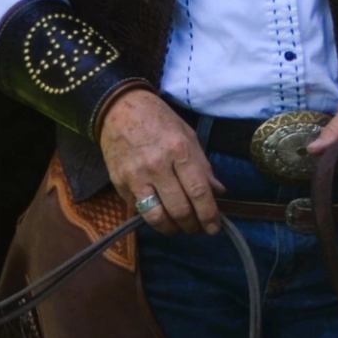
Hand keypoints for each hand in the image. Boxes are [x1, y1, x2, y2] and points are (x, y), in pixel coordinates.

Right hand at [94, 87, 221, 235]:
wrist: (119, 108)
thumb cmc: (159, 120)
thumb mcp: (187, 136)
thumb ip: (203, 166)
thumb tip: (218, 192)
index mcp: (179, 150)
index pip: (198, 192)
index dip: (209, 215)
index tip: (214, 228)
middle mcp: (157, 165)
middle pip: (180, 209)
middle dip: (192, 226)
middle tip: (197, 228)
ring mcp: (135, 176)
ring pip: (157, 217)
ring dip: (171, 229)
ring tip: (178, 227)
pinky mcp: (119, 182)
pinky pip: (138, 209)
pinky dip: (151, 216)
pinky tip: (159, 212)